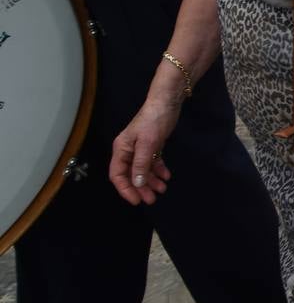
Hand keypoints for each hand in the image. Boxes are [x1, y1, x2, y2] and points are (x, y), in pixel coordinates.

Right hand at [109, 89, 182, 204]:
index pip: (117, 175)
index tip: (136, 200)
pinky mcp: (152, 145)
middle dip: (140, 188)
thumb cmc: (154, 120)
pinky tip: (166, 176)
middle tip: (152, 199)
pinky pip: (153, 162)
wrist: (168, 101)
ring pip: (143, 170)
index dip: (125, 189)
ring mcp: (140, 148)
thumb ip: (141, 163)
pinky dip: (158, 169)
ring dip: (151, 180)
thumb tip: (136, 184)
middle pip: (131, 175)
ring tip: (162, 189)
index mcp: (121, 150)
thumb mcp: (147, 143)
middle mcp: (128, 151)